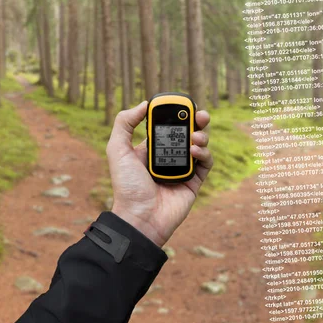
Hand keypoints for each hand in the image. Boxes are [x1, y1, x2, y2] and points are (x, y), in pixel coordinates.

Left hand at [106, 100, 212, 247]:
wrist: (140, 218)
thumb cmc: (127, 187)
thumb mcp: (117, 150)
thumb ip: (125, 123)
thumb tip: (143, 104)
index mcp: (150, 148)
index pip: (167, 125)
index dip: (176, 114)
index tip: (181, 105)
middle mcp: (167, 157)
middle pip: (187, 132)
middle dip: (196, 120)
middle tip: (199, 114)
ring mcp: (182, 169)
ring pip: (199, 145)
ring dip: (201, 135)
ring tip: (195, 136)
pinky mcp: (194, 182)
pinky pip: (206, 163)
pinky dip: (205, 153)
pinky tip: (195, 150)